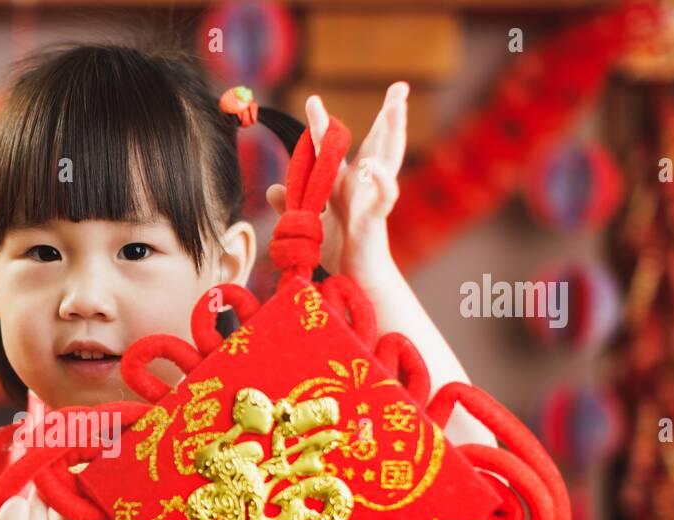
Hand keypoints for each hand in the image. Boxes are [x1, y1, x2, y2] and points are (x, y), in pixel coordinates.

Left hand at [265, 82, 408, 286]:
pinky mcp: (375, 218)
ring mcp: (372, 198)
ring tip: (397, 107)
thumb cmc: (340, 250)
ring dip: (393, 132)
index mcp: (345, 183)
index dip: (323, 125)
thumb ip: (291, 205)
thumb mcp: (310, 223)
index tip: (313, 99)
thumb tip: (272, 189)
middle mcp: (362, 185)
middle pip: (378, 142)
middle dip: (389, 114)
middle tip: (401, 86)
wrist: (356, 278)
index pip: (334, 148)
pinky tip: (374, 165)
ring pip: (388, 159)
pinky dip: (380, 180)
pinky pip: (382, 196)